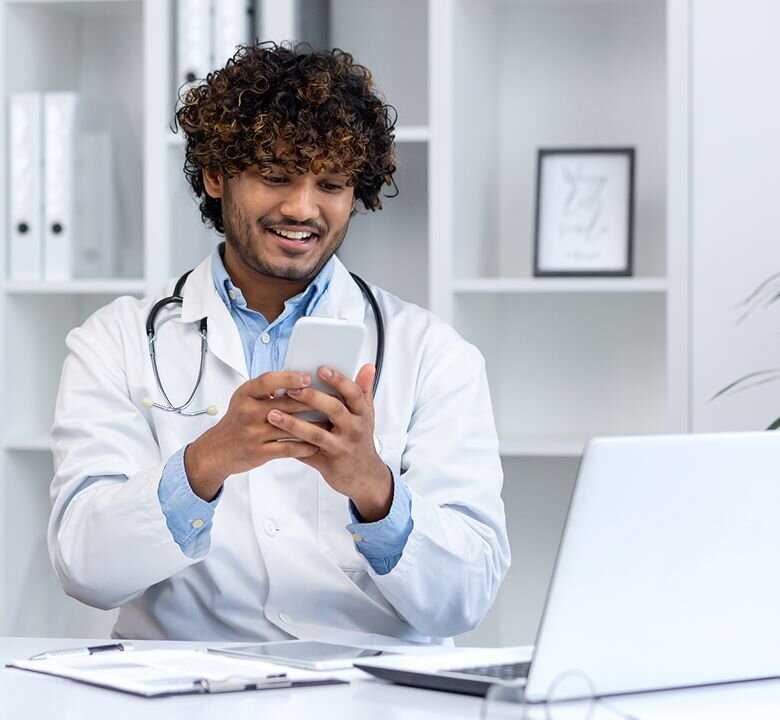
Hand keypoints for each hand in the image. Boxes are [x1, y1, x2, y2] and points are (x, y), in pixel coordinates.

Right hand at [184, 371, 319, 499]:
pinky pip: (287, 449)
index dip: (288, 378)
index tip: (307, 378)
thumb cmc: (237, 420)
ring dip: (313, 426)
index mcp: (246, 394)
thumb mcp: (245, 398)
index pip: (267, 381)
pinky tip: (317, 445)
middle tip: (332, 400)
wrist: (217, 451)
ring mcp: (254, 433)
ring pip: (290, 427)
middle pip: (285, 404)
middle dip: (311, 402)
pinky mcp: (259, 452)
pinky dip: (304, 447)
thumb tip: (298, 379)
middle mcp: (249, 412)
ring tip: (331, 423)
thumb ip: (267, 389)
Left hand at [266, 364, 392, 521]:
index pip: (353, 393)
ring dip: (293, 424)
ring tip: (273, 414)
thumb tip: (367, 367)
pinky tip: (274, 439)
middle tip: (290, 389)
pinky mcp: (329, 464)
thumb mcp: (367, 416)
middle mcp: (353, 430)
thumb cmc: (362, 441)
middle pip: (334, 410)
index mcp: (361, 415)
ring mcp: (341, 448)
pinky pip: (306, 454)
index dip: (338, 380)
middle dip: (311, 398)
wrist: (365, 476)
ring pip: (316, 434)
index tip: (321, 370)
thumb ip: (365, 391)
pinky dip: (290, 446)